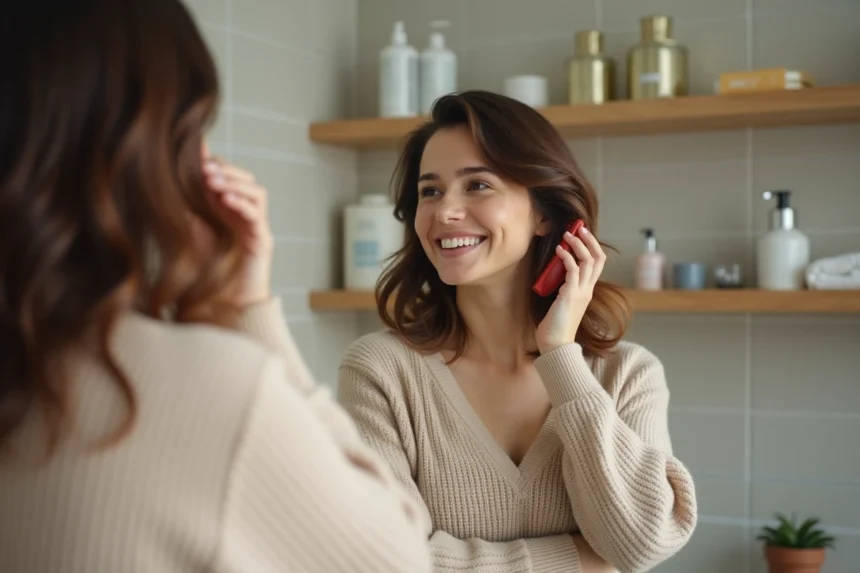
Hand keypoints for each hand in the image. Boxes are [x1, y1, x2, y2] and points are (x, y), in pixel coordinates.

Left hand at [202, 151, 273, 306]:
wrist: (228, 308)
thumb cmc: (211, 277)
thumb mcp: (193, 237)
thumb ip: (188, 214)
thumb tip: (170, 188)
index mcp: (232, 214)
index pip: (230, 180)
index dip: (217, 164)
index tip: (197, 153)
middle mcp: (248, 218)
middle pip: (247, 181)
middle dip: (228, 170)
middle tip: (206, 167)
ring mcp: (259, 230)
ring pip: (257, 193)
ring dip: (236, 183)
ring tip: (214, 181)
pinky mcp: (263, 243)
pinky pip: (258, 217)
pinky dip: (243, 204)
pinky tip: (226, 200)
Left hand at [535, 225, 605, 354]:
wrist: (556, 345)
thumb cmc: (555, 326)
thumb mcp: (563, 303)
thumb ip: (565, 290)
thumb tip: (557, 278)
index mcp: (587, 291)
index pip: (598, 265)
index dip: (593, 248)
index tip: (583, 236)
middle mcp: (588, 290)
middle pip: (598, 259)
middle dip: (589, 241)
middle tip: (579, 228)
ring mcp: (581, 292)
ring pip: (588, 261)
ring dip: (578, 245)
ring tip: (567, 234)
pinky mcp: (570, 295)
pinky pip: (573, 270)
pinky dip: (567, 257)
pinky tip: (559, 250)